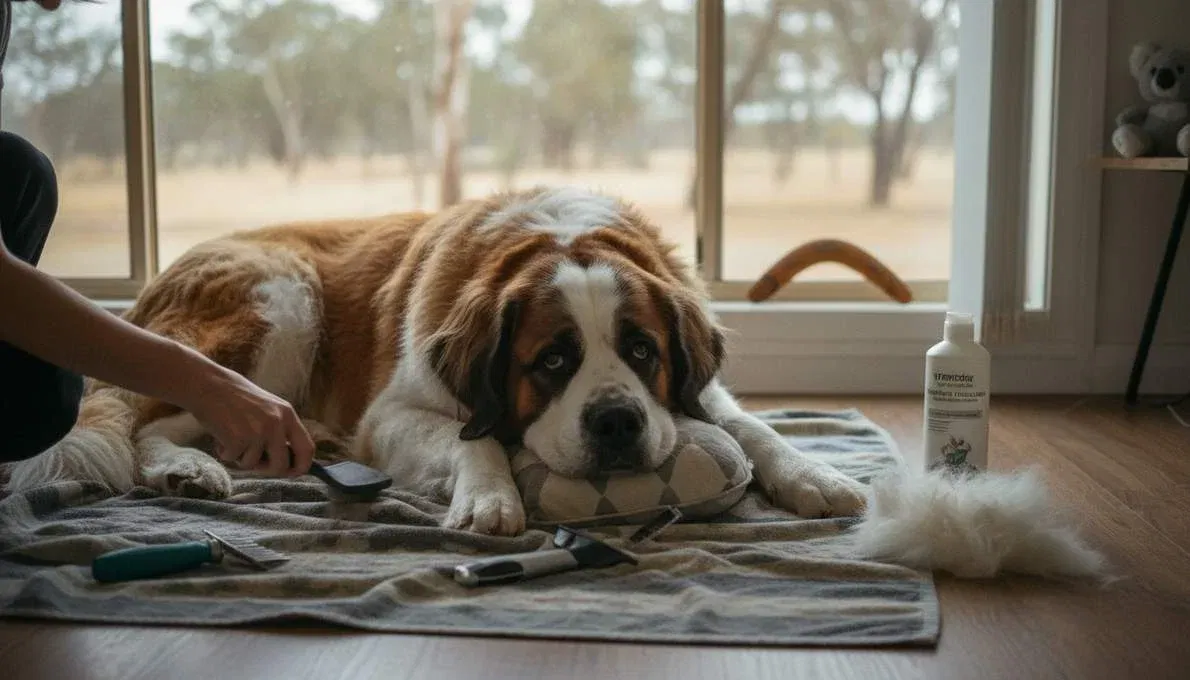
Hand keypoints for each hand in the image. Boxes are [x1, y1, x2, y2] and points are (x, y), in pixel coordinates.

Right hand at [184, 364, 314, 477]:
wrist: (208, 384)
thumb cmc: (235, 397)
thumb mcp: (268, 407)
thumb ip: (280, 429)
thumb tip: (288, 460)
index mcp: (288, 414)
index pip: (307, 448)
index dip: (301, 466)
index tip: (291, 473)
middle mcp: (276, 423)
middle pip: (281, 465)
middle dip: (266, 470)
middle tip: (254, 462)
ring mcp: (258, 431)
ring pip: (252, 464)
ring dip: (240, 458)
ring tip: (231, 437)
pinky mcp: (238, 439)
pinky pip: (233, 459)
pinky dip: (224, 453)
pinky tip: (220, 436)